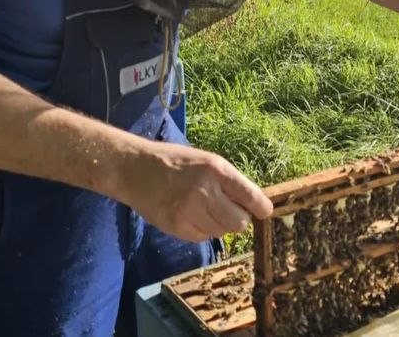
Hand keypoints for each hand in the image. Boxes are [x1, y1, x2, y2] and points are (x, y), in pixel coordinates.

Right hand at [122, 141, 273, 241]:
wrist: (134, 169)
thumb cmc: (175, 162)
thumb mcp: (206, 161)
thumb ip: (228, 182)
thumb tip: (253, 204)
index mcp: (216, 170)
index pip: (251, 197)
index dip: (261, 207)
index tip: (264, 211)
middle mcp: (205, 191)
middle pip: (239, 222)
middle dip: (237, 218)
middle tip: (227, 209)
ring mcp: (189, 212)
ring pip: (221, 232)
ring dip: (218, 224)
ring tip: (203, 208)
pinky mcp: (176, 227)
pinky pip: (202, 237)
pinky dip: (201, 230)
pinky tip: (190, 215)